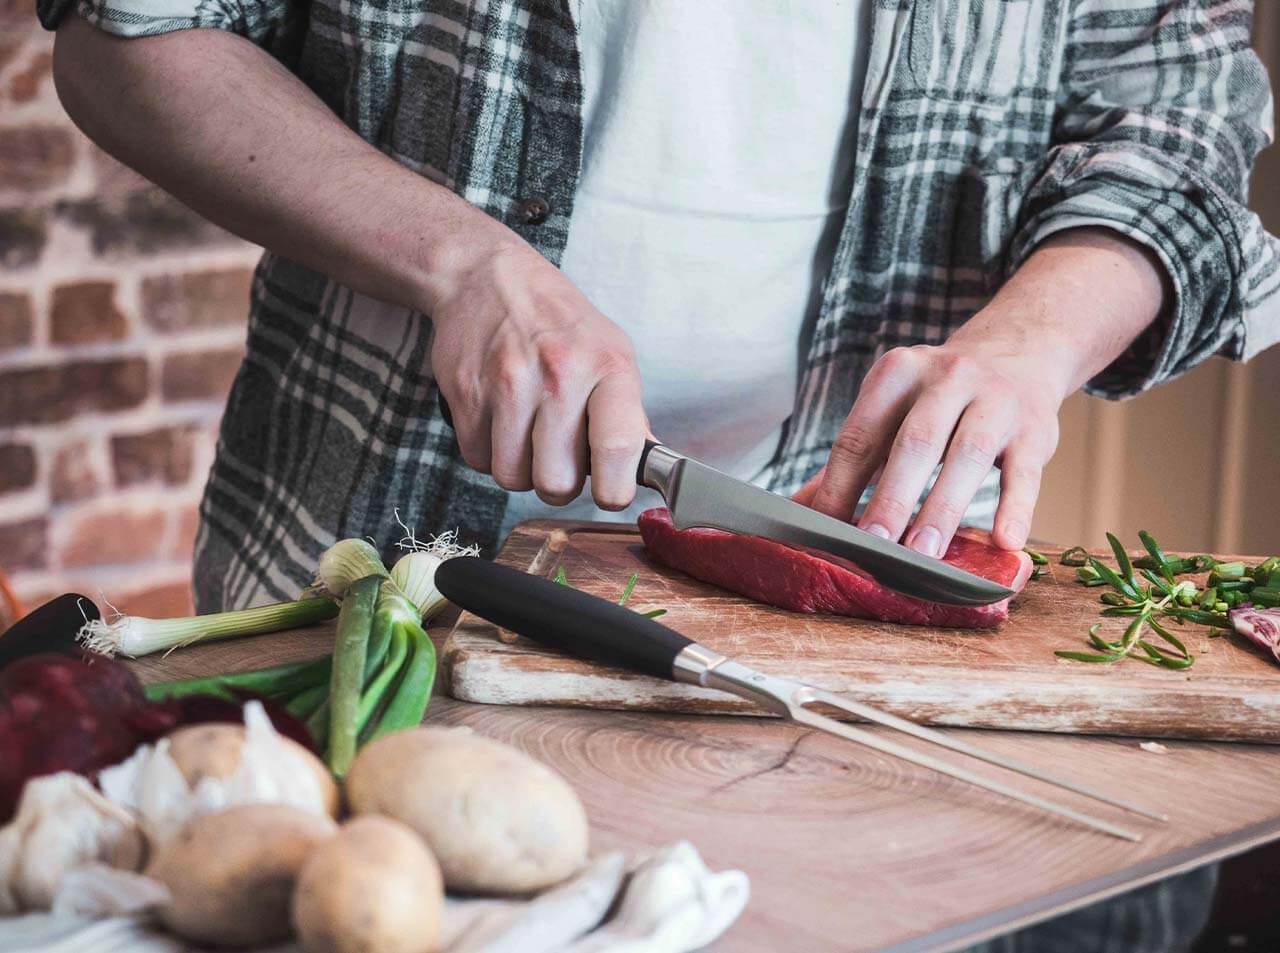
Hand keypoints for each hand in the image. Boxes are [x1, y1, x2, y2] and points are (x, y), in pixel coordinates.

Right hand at [428, 235, 647, 509]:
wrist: (486, 278)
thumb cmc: (557, 322)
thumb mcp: (611, 352)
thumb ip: (628, 414)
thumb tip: (645, 470)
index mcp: (607, 366)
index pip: (619, 448)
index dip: (615, 490)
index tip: (611, 496)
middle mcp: (559, 375)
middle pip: (558, 482)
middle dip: (558, 482)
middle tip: (558, 458)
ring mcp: (508, 385)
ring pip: (514, 479)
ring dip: (521, 469)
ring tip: (527, 434)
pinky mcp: (466, 393)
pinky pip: (479, 461)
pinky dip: (489, 452)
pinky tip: (499, 420)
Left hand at [795, 228, 1168, 554]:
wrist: (1019, 352)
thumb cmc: (938, 397)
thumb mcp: (893, 409)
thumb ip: (852, 459)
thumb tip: (799, 508)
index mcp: (897, 373)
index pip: (861, 434)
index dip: (840, 484)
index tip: (825, 530)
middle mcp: (947, 378)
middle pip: (914, 443)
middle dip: (891, 497)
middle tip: (873, 544)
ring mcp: (995, 401)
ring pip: (966, 457)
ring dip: (944, 509)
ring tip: (925, 555)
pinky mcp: (1035, 430)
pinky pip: (1025, 472)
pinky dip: (1017, 508)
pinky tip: (1005, 542)